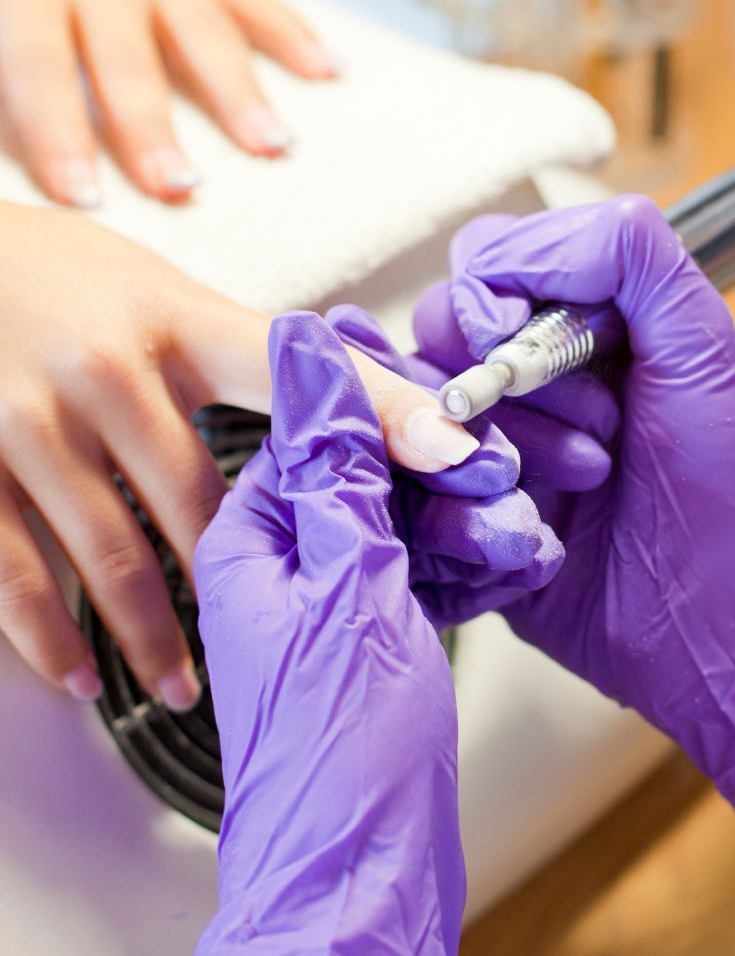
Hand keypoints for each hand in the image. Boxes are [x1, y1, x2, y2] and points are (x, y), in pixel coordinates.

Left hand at [0, 0, 335, 206]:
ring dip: (241, 94)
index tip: (82, 196)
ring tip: (275, 146)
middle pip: (128, 61)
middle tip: (179, 186)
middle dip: (155, 128)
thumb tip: (2, 126)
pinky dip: (294, 33)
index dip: (60, 134)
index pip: (39, 67)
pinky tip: (331, 71)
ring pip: (205, 33)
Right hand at [0, 205, 484, 707]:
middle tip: (299, 641)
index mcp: (179, 322)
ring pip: (111, 555)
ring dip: (154, 635)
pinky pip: (12, 571)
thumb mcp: (167, 297)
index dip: (387, 413)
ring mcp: (29, 420)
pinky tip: (83, 676)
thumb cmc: (69, 279)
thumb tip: (340, 406)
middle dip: (248, 577)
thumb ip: (247, 358)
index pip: (301, 376)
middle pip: (201, 500)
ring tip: (186, 685)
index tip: (458, 455)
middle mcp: (109, 370)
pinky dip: (50, 636)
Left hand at [195, 313, 465, 953]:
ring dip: (477, 525)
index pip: (323, 427)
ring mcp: (342, 597)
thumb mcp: (348, 588)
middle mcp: (293, 561)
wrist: (369, 879)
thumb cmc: (341, 755)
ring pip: (420, 518)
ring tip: (518, 544)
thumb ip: (336, 465)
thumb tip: (304, 353)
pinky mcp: (384, 631)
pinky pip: (436, 568)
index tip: (459, 420)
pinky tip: (518, 565)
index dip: (399, 416)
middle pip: (381, 470)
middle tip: (500, 489)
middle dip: (452, 478)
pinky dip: (480, 566)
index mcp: (255, 538)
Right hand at [411, 197, 734, 848]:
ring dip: (498, 456)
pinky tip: (540, 540)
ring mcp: (491, 454)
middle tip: (599, 436)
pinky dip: (470, 520)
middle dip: (511, 389)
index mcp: (571, 325)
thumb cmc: (727, 477)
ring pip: (418, 424)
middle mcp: (521, 383)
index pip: (477, 270)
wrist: (727, 615)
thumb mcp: (699, 342)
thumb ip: (629, 254)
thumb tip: (510, 246)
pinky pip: (419, 506)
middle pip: (433, 342)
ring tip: (586, 486)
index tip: (534, 348)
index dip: (491, 304)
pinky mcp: (473, 527)